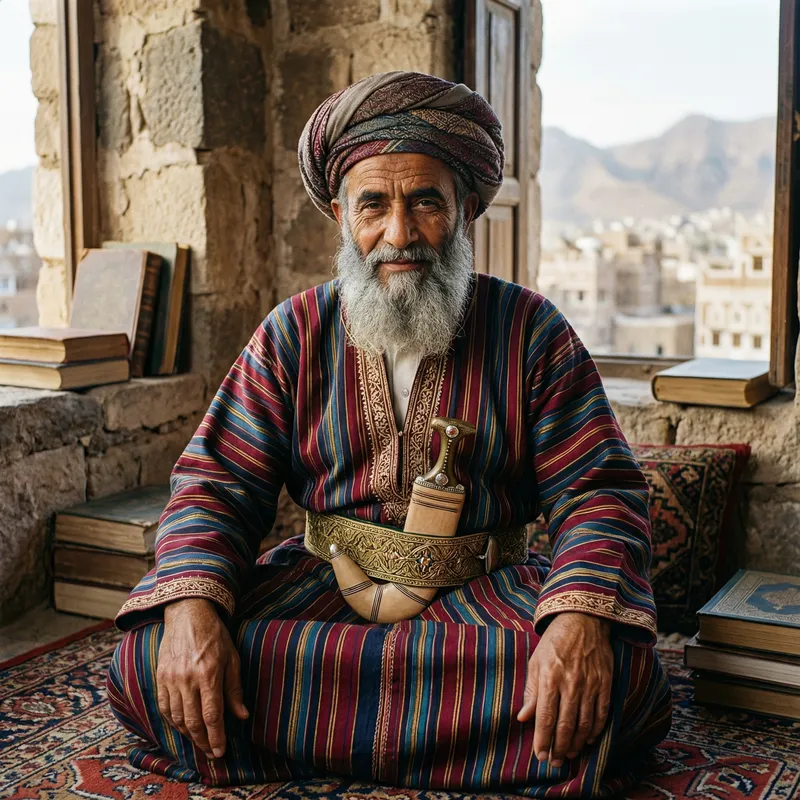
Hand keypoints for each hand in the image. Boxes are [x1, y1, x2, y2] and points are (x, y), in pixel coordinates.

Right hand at [157, 598, 248, 758]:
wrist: (187, 614)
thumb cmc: (214, 635)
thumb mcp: (231, 658)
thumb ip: (234, 689)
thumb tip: (242, 716)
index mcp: (208, 674)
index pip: (212, 715)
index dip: (216, 737)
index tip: (221, 752)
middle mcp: (187, 679)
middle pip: (193, 722)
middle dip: (203, 742)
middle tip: (212, 753)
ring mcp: (170, 679)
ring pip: (177, 718)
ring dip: (189, 735)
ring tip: (200, 742)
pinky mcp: (160, 677)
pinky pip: (164, 708)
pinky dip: (173, 722)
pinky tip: (183, 727)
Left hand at [517, 612, 612, 767]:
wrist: (583, 620)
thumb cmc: (555, 642)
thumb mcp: (536, 662)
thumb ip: (532, 691)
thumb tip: (523, 718)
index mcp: (550, 678)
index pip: (545, 718)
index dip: (542, 740)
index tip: (539, 756)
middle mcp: (571, 684)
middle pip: (565, 726)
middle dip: (558, 748)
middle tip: (553, 762)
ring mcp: (590, 685)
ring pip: (584, 724)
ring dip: (576, 744)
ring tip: (568, 754)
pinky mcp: (605, 684)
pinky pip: (602, 714)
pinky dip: (595, 730)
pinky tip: (588, 739)